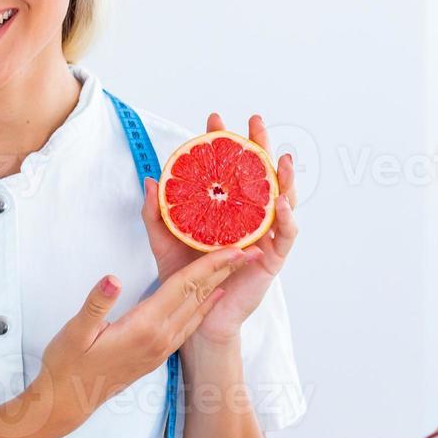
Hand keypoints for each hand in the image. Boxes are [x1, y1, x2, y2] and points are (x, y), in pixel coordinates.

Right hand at [35, 247, 253, 435]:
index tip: (232, 248)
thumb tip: (111, 279)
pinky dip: (204, 306)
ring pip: (196, 310)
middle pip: (197, 296)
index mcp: (144, 327)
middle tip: (248, 250)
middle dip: (223, 271)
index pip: (182, 287)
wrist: (68, 401)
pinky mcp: (156, 354)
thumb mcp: (75, 332)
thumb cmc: (67, 365)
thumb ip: (96, 304)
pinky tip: (210, 299)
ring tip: (235, 267)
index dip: (208, 265)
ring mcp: (160, 348)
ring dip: (217, 286)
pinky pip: (188, 324)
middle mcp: (159, 338)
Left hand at [141, 114, 299, 345]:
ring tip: (282, 157)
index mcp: (225, 209)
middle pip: (259, 176)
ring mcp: (263, 236)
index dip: (224, 145)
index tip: (214, 122)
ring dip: (285, 177)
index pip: (228, 169)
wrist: (193, 316)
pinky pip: (286, 235)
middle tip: (255, 122)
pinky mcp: (272, 258)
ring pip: (283, 200)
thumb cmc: (183, 278)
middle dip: (259, 147)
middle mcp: (248, 218)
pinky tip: (279, 202)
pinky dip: (286, 218)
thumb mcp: (164, 240)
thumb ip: (156, 212)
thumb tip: (151, 179)